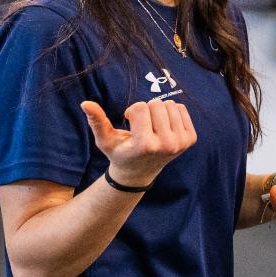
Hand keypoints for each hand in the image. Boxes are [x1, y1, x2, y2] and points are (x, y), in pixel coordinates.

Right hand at [81, 99, 196, 188]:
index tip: (130, 125)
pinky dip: (171, 113)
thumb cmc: (120, 153)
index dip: (132, 112)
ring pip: (170, 104)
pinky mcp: (190, 139)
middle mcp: (166, 145)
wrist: (139, 173)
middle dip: (146, 111)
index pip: (141, 107)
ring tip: (152, 128)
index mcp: (145, 145)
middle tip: (142, 127)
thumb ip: (97, 121)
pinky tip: (163, 128)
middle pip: (156, 104)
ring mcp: (181, 143)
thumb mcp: (105, 140)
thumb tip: (85, 103)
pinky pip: (181, 108)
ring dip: (158, 112)